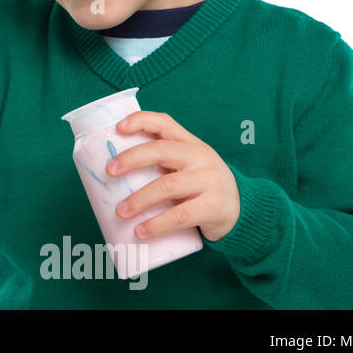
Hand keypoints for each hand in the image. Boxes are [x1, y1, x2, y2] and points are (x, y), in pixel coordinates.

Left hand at [107, 111, 241, 241]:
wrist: (243, 210)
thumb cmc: (202, 186)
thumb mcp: (188, 166)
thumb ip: (162, 163)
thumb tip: (113, 170)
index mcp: (190, 144)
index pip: (165, 123)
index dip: (141, 121)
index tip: (118, 128)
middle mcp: (200, 158)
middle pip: (161, 151)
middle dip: (131, 159)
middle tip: (110, 171)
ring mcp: (209, 181)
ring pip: (167, 185)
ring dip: (139, 199)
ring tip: (121, 212)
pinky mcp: (213, 207)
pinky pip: (180, 216)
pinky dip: (157, 224)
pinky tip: (141, 232)